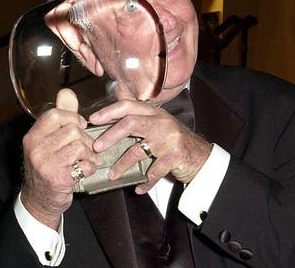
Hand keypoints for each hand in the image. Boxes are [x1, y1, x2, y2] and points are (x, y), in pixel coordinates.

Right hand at [21, 89, 100, 229]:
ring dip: (89, 154)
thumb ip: (59, 116)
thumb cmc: (46, 168)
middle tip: (85, 149)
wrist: (39, 201)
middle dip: (85, 139)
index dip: (73, 118)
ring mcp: (45, 165)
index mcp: (32, 137)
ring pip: (79, 146)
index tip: (79, 126)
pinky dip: (89, 167)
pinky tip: (83, 171)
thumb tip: (67, 92)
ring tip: (86, 160)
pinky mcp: (58, 179)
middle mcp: (35, 149)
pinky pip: (84, 165)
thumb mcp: (47, 141)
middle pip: (72, 131)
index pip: (55, 115)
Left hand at [89, 98, 211, 193]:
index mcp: (153, 113)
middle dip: (110, 135)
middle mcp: (161, 122)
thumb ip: (137, 124)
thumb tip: (107, 127)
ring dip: (122, 165)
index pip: (127, 106)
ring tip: (112, 175)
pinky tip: (138, 188)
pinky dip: (145, 182)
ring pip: (138, 150)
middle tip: (96, 147)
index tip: (92, 120)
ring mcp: (169, 138)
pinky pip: (154, 171)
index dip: (108, 112)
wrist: (201, 156)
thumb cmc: (173, 142)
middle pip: (130, 123)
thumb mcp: (157, 127)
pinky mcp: (176, 156)